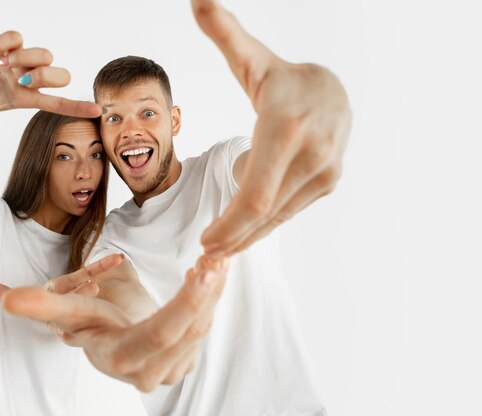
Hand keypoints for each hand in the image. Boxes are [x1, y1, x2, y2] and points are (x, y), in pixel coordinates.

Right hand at [0, 30, 100, 167]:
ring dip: (23, 59)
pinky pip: (18, 37)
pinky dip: (7, 42)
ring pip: (44, 55)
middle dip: (44, 77)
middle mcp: (29, 78)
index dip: (77, 107)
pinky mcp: (8, 44)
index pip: (58, 103)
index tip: (98, 110)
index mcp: (25, 98)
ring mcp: (21, 60)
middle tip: (20, 79)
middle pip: (58, 76)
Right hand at [0, 254, 228, 391]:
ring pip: (203, 326)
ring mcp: (173, 368)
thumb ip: (43, 303)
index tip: (204, 269)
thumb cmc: (91, 320)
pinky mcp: (188, 357)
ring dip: (214, 289)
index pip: (160, 335)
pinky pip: (207, 324)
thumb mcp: (71, 309)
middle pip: (190, 331)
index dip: (184, 304)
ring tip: (218, 256)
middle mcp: (152, 373)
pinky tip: (215, 269)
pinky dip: (214, 295)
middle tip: (217, 256)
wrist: (113, 337)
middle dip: (206, 292)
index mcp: (124, 359)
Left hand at [192, 0, 351, 254]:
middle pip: (262, 214)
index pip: (253, 196)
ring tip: (220, 248)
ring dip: (247, 236)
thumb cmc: (285, 79)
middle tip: (205, 255)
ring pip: (276, 217)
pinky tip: (244, 231)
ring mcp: (324, 171)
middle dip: (232, 238)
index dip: (227, 227)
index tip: (205, 242)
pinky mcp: (329, 182)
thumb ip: (224, 34)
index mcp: (285, 128)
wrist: (336, 90)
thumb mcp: (253, 60)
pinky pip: (288, 211)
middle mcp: (311, 154)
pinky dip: (264, 225)